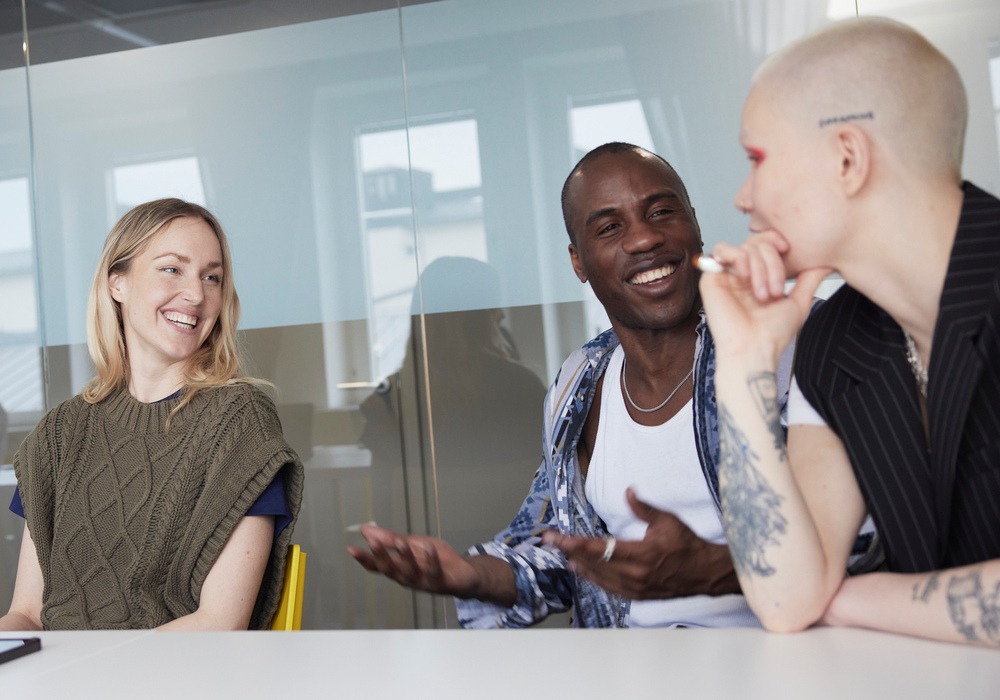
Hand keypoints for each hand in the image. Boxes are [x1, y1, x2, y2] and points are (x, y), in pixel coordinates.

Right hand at [348, 524, 481, 597]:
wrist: (463, 572)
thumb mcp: (411, 544)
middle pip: (390, 570)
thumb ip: (390, 539)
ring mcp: (423, 582)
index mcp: (399, 568)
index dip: (364, 558)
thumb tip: (366, 529)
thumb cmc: (434, 559)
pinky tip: (428, 547)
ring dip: (404, 557)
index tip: (351, 548)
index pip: (378, 566)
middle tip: (374, 542)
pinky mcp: (440, 583)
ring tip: (400, 542)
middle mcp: (407, 578)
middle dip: (382, 556)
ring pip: (410, 573)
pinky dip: (431, 560)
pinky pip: (434, 573)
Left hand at [541, 488, 738, 599]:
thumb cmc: (687, 545)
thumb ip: (644, 508)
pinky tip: (585, 571)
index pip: (600, 548)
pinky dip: (595, 579)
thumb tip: (628, 491)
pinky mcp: (638, 595)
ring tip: (564, 556)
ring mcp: (636, 588)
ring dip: (580, 567)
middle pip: (594, 564)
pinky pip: (610, 588)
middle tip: (550, 543)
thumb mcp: (668, 522)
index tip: (557, 538)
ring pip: (600, 578)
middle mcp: (635, 574)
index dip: (575, 543)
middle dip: (570, 552)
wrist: (705, 574)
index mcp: (642, 554)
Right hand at [700, 231, 830, 362]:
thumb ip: (809, 279)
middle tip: (775, 291)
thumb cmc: (773, 333)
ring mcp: (727, 275)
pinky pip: (721, 249)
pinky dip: (738, 257)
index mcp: (760, 276)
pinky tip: (746, 276)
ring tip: (762, 293)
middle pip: (757, 242)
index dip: (776, 240)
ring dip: (759, 265)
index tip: (787, 249)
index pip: (766, 243)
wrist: (754, 349)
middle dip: (772, 262)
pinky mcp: (711, 278)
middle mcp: (743, 273)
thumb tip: (827, 263)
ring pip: (744, 246)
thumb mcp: (798, 302)